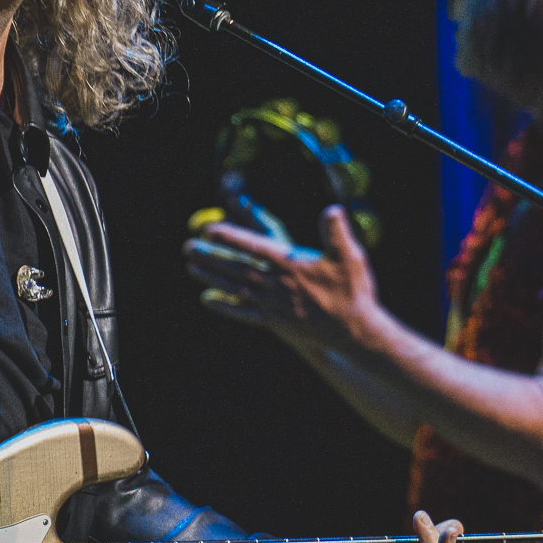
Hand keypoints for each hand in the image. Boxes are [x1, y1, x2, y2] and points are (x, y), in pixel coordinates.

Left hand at [183, 205, 382, 349]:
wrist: (353, 333)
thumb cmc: (353, 292)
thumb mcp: (350, 257)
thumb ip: (337, 233)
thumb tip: (332, 209)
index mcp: (291, 265)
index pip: (255, 248)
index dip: (231, 238)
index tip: (211, 230)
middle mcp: (277, 285)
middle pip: (238, 268)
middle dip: (212, 256)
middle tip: (189, 248)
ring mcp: (273, 305)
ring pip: (236, 288)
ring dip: (212, 277)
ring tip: (192, 267)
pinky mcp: (274, 321)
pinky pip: (243, 311)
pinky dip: (224, 305)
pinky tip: (207, 301)